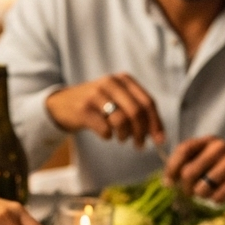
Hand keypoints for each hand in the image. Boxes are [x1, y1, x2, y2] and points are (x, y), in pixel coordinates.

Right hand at [46, 74, 164, 147]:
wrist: (64, 104)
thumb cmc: (97, 105)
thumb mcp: (118, 99)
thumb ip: (137, 111)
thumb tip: (158, 135)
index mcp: (124, 80)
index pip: (148, 102)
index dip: (156, 123)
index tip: (160, 140)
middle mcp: (111, 83)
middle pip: (137, 112)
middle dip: (141, 133)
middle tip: (140, 145)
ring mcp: (96, 94)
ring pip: (121, 121)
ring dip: (125, 136)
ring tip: (122, 138)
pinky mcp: (84, 109)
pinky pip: (105, 129)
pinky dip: (108, 136)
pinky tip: (106, 134)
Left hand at [165, 136, 224, 200]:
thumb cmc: (223, 170)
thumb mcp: (206, 161)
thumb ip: (187, 166)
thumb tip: (167, 182)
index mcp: (209, 141)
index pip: (183, 149)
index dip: (171, 167)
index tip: (168, 182)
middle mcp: (221, 146)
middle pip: (189, 172)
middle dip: (186, 188)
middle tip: (190, 193)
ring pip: (202, 188)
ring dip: (202, 196)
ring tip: (209, 192)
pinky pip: (218, 196)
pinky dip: (216, 200)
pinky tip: (222, 195)